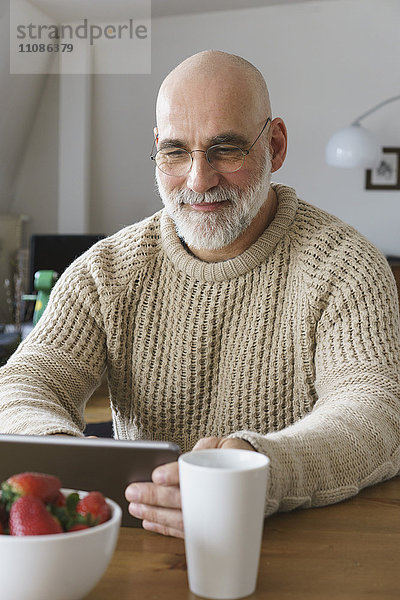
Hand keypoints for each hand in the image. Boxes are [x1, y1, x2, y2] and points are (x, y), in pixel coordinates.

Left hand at [125, 437, 254, 537]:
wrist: (254, 472)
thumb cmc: (231, 455)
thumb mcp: (220, 444)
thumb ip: (203, 450)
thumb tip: (182, 460)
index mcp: (223, 470)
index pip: (195, 473)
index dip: (174, 474)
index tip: (156, 475)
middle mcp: (219, 496)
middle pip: (184, 499)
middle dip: (156, 498)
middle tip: (132, 492)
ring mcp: (215, 514)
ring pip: (183, 520)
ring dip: (156, 515)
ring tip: (135, 507)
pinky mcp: (210, 526)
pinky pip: (185, 531)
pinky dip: (165, 528)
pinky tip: (148, 521)